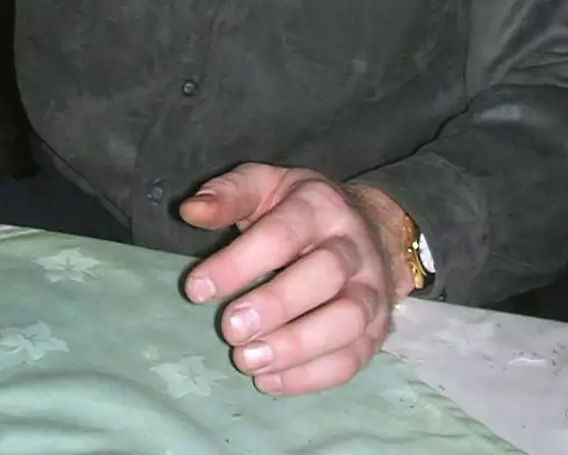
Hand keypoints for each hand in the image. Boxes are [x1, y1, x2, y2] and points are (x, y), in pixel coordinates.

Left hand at [181, 165, 412, 396]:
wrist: (371, 227)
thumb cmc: (299, 209)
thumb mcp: (264, 186)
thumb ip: (227, 195)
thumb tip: (190, 210)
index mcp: (320, 205)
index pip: (281, 233)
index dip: (238, 263)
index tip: (196, 290)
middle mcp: (353, 246)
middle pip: (323, 275)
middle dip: (274, 306)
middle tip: (229, 330)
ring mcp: (371, 290)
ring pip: (347, 321)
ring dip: (296, 347)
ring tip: (248, 361)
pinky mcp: (377, 331)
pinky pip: (352, 359)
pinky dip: (311, 376)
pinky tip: (269, 380)